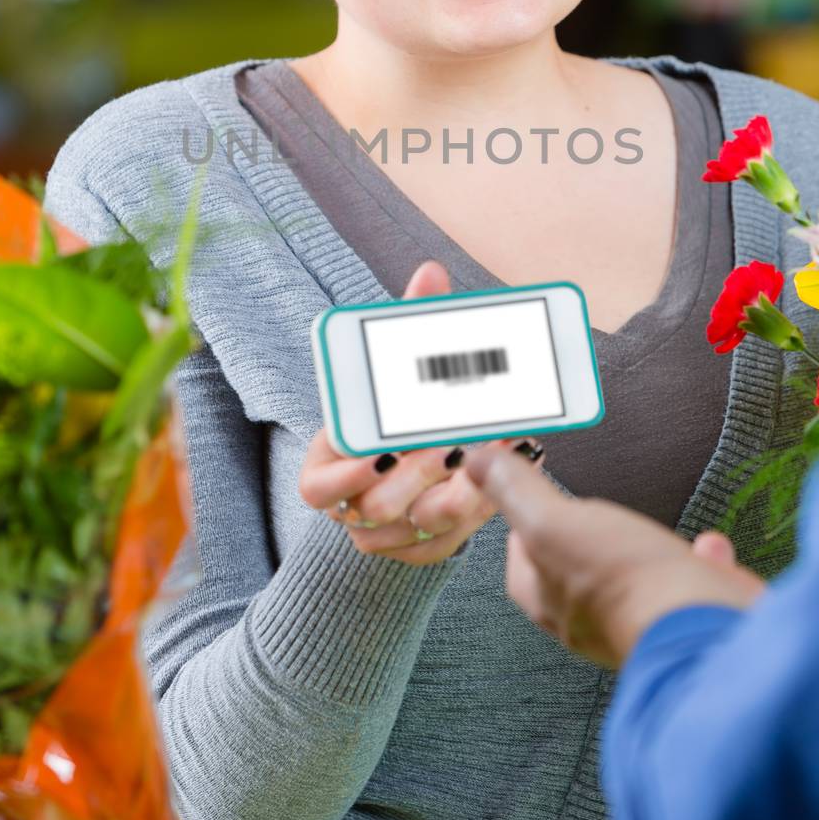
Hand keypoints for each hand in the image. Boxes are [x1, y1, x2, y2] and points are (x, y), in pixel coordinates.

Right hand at [299, 260, 539, 566]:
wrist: (414, 455)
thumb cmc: (396, 405)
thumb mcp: (396, 365)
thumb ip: (410, 322)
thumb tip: (431, 271)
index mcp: (326, 467)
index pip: (317, 488)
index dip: (345, 475)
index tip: (382, 452)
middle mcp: (351, 506)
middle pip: (375, 507)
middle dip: (417, 474)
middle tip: (454, 442)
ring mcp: (386, 533)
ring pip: (417, 528)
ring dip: (456, 494)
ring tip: (489, 456)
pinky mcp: (421, 547)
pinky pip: (445, 543)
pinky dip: (476, 514)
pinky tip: (501, 481)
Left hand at [461, 441, 765, 665]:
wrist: (697, 621)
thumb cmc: (621, 581)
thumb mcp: (549, 521)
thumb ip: (515, 491)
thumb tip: (476, 462)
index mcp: (546, 599)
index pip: (519, 561)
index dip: (524, 526)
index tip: (534, 499)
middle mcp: (588, 618)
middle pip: (574, 571)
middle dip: (584, 539)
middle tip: (591, 509)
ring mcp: (637, 619)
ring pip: (632, 582)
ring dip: (640, 554)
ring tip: (644, 531)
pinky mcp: (685, 617)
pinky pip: (687, 586)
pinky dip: (695, 564)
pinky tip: (705, 547)